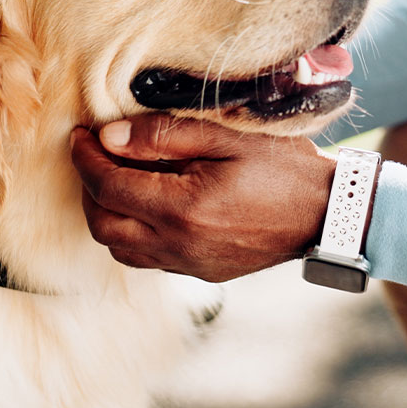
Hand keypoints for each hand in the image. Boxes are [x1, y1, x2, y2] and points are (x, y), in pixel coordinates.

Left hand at [70, 115, 335, 281]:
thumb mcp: (227, 135)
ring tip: (114, 178)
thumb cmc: (283, 167)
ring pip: (119, 249)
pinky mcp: (201, 273)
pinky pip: (146, 259)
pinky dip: (131, 233)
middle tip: (92, 154)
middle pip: (102, 223)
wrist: (327, 214)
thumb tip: (109, 136)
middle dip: (87, 187)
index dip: (85, 157)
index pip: (108, 184)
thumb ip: (165, 134)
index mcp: (182, 207)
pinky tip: (146, 204)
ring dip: (106, 213)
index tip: (79, 134)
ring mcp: (189, 264)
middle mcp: (178, 244)